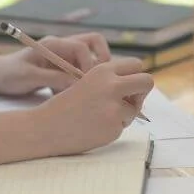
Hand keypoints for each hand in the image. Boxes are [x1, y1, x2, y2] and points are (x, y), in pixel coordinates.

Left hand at [0, 33, 111, 95]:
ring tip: (80, 92)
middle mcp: (62, 47)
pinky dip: (78, 84)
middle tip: (96, 82)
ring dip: (89, 75)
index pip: (83, 46)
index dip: (89, 64)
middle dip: (101, 61)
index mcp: (54, 44)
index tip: (85, 83)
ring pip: (90, 60)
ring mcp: (64, 57)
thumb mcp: (28, 77)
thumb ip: (53, 79)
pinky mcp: (63, 68)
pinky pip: (80, 73)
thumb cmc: (8, 74)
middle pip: (94, 44)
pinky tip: (66, 97)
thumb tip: (76, 85)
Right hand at [34, 58, 153, 155]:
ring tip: (98, 117)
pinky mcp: (114, 126)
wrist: (46, 127)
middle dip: (142, 91)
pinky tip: (93, 128)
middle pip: (147, 81)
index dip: (134, 76)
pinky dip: (112, 128)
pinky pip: (123, 126)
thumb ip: (110, 81)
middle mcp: (112, 86)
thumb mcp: (86, 82)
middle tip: (132, 100)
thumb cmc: (66, 105)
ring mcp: (114, 107)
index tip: (128, 85)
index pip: (136, 65)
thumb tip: (139, 85)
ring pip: (135, 109)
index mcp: (103, 70)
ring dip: (123, 115)